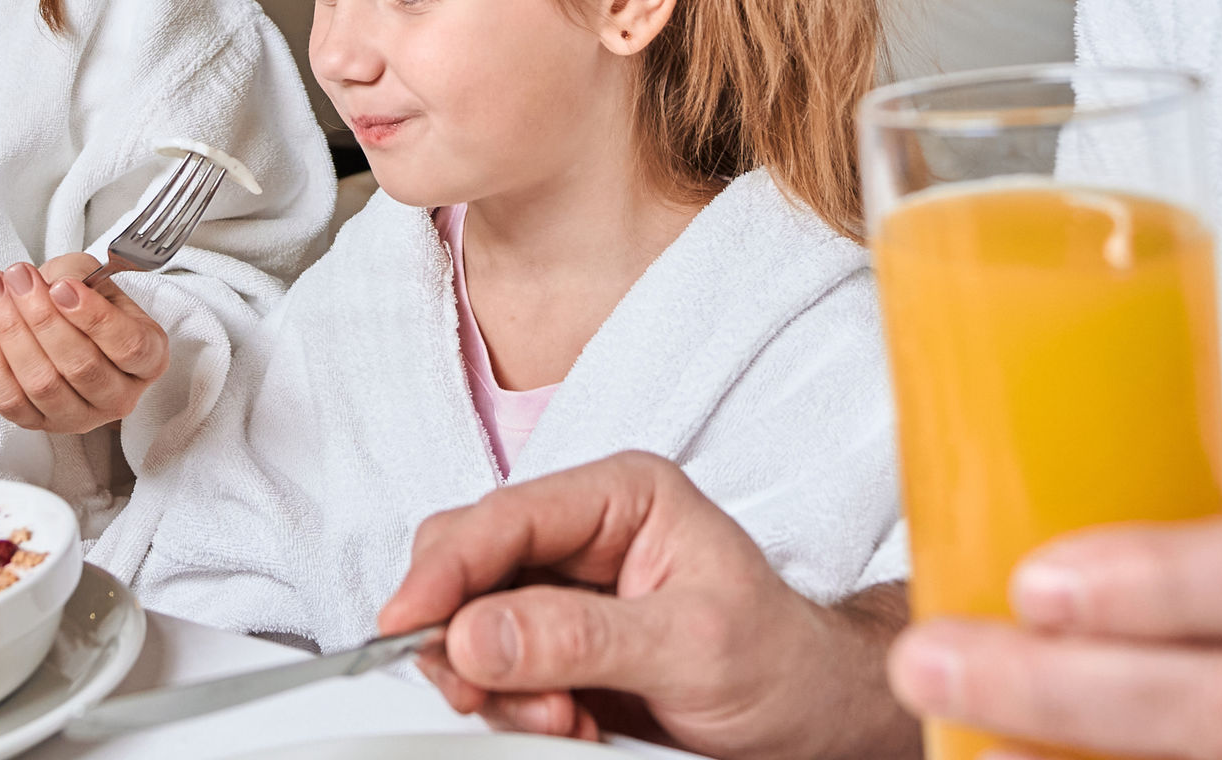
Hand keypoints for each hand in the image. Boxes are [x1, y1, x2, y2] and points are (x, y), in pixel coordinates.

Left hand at [0, 253, 169, 434]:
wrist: (68, 325)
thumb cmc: (87, 303)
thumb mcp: (94, 277)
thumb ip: (77, 275)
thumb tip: (51, 285)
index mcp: (148, 358)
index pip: (128, 346)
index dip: (92, 316)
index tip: (61, 287)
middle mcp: (120, 395)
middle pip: (81, 366)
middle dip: (41, 317)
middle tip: (18, 278)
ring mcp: (81, 416)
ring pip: (43, 384)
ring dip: (11, 333)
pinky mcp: (41, 425)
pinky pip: (11, 402)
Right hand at [377, 451, 915, 759]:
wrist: (814, 723)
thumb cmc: (781, 664)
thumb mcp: (690, 648)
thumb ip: (578, 638)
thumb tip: (475, 632)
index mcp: (622, 497)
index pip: (505, 517)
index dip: (446, 568)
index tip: (407, 621)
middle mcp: (583, 536)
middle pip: (469, 565)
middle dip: (467, 635)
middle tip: (490, 693)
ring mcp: (566, 595)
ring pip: (470, 625)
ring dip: (497, 685)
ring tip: (567, 719)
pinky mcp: (557, 650)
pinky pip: (496, 674)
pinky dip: (515, 709)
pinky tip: (571, 724)